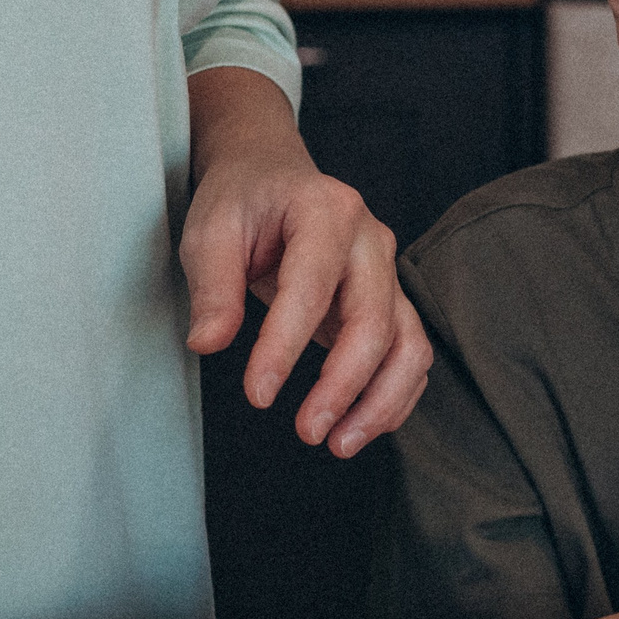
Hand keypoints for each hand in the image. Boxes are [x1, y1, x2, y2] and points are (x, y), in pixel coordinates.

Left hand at [181, 67, 429, 457]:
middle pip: (375, 322)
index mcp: (326, 211)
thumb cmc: (241, 202)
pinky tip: (358, 427)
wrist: (272, 175)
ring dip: (381, 402)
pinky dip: (393, 397)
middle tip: (307, 433)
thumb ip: (212, 286)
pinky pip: (409, 355)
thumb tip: (209, 343)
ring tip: (339, 444)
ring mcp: (387, 273)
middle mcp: (370, 241)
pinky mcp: (390, 302)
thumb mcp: (210, 231)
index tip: (257, 395)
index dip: (286, 346)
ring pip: (407, 345)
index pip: (312, 288)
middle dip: (344, 386)